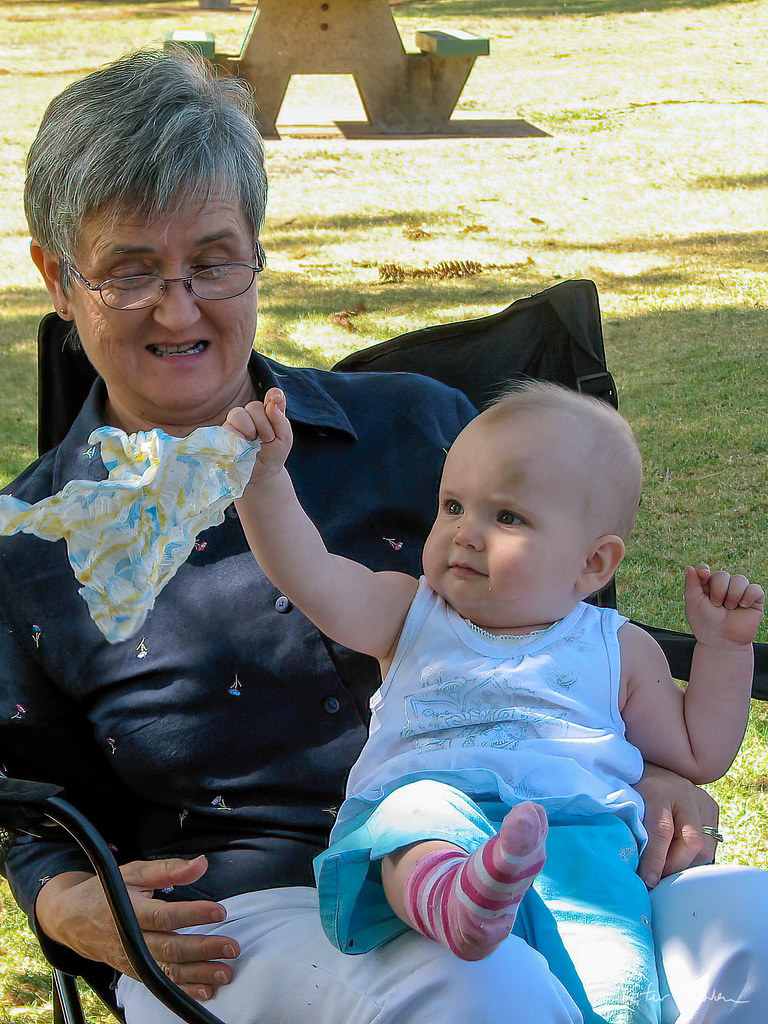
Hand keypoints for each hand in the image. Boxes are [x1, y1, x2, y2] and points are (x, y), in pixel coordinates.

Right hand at [36, 857, 239, 1000]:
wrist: (71, 919)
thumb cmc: (105, 891)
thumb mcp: (134, 872)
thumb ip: (168, 869)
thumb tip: (201, 864)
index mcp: (131, 911)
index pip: (165, 916)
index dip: (193, 914)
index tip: (219, 911)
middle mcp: (131, 940)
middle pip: (170, 949)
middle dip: (203, 950)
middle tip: (231, 947)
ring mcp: (132, 960)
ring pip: (168, 971)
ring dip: (199, 975)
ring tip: (224, 973)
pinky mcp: (134, 972)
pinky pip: (161, 984)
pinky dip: (184, 989)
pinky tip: (206, 990)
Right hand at [225, 388, 291, 481]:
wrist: (261, 473)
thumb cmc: (274, 454)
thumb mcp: (284, 439)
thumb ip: (280, 420)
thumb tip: (271, 404)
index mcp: (270, 412)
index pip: (272, 396)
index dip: (274, 395)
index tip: (276, 398)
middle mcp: (253, 414)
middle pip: (254, 407)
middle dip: (263, 424)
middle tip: (267, 439)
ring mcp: (238, 422)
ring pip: (238, 414)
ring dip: (249, 429)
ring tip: (253, 442)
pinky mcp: (226, 432)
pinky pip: (227, 427)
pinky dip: (237, 436)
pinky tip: (242, 445)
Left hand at [636, 762, 719, 887]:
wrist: (646, 765)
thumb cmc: (630, 787)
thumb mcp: (625, 804)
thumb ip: (630, 829)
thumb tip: (629, 867)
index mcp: (658, 790)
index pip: (661, 830)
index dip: (655, 859)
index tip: (648, 881)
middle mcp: (684, 794)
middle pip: (692, 842)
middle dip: (675, 865)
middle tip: (658, 877)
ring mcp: (701, 800)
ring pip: (705, 847)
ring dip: (686, 863)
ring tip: (667, 866)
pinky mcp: (710, 808)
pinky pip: (710, 842)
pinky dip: (694, 855)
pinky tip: (679, 856)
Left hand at [684, 563, 764, 647]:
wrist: (722, 641)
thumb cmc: (705, 623)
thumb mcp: (693, 603)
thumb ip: (692, 584)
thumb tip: (689, 566)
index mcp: (707, 587)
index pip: (706, 570)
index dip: (704, 570)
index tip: (704, 574)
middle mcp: (724, 588)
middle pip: (722, 575)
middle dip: (718, 590)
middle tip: (716, 605)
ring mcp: (740, 593)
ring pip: (740, 579)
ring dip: (733, 595)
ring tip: (729, 609)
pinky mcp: (754, 600)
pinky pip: (755, 588)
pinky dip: (748, 596)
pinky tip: (743, 606)